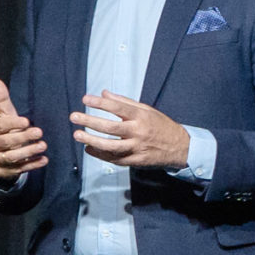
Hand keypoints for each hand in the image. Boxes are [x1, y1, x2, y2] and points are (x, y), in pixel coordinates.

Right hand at [0, 79, 46, 182]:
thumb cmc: (4, 131)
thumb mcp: (4, 115)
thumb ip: (2, 100)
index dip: (12, 123)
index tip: (26, 121)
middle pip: (5, 142)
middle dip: (22, 138)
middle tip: (40, 132)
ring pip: (12, 157)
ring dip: (28, 151)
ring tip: (43, 146)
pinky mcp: (5, 171)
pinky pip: (19, 170)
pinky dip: (32, 165)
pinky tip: (44, 160)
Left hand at [70, 91, 189, 167]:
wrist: (180, 147)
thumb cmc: (161, 126)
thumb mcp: (147, 110)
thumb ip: (124, 102)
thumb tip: (103, 93)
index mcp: (142, 116)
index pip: (118, 107)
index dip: (100, 103)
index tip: (85, 99)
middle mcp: (139, 132)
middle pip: (111, 127)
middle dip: (90, 121)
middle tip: (74, 117)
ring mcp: (137, 148)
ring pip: (111, 146)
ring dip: (92, 141)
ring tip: (77, 135)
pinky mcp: (136, 161)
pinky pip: (115, 159)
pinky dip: (100, 154)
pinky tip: (89, 149)